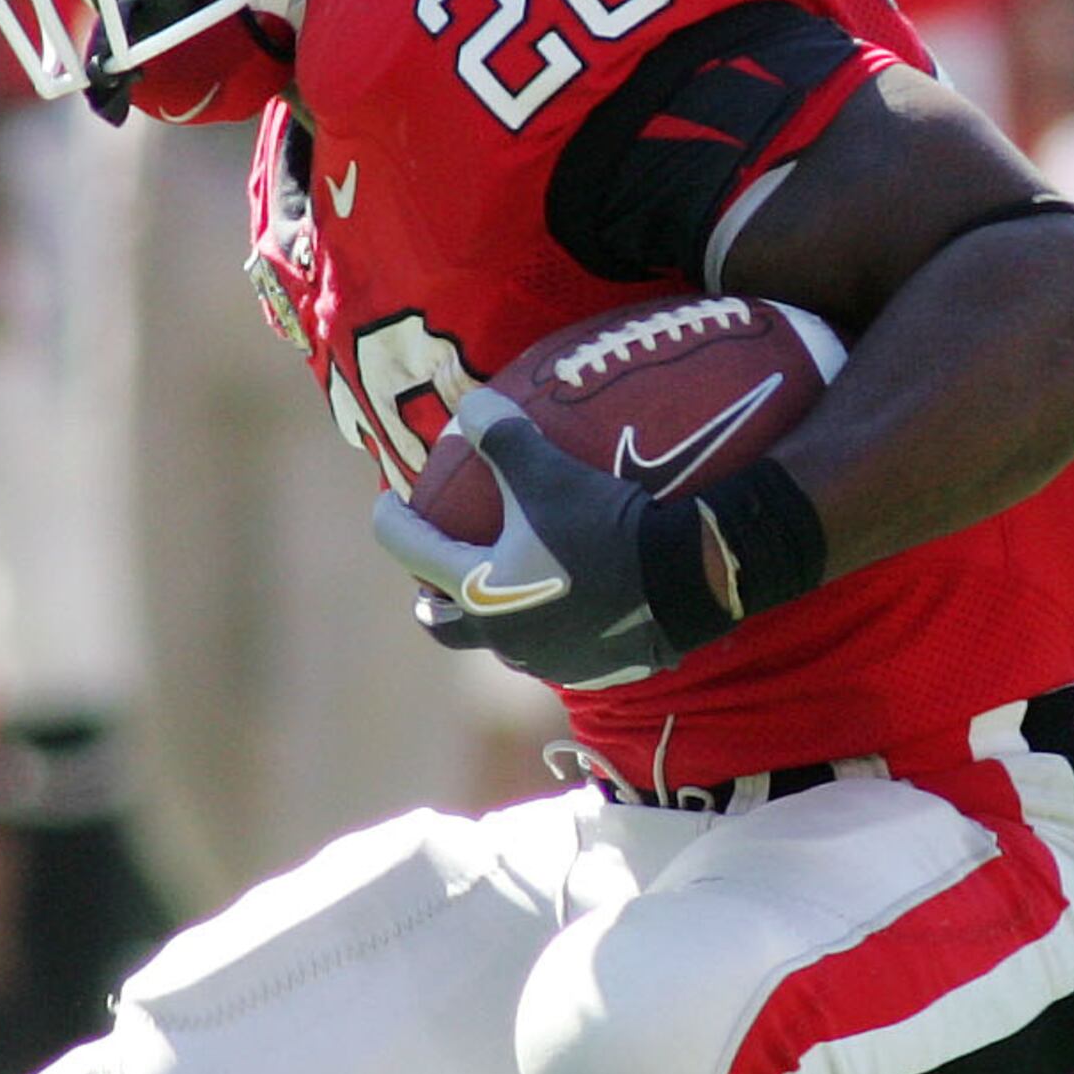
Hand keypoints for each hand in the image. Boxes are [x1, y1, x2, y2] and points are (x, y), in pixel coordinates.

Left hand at [369, 391, 691, 690]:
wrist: (686, 583)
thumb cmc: (605, 526)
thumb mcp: (549, 472)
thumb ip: (502, 436)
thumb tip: (469, 403)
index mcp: (477, 591)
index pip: (408, 552)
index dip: (390, 520)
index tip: (387, 501)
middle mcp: (501, 636)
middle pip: (442, 623)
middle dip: (430, 596)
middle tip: (432, 571)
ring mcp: (545, 659)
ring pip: (499, 639)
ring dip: (491, 613)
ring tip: (506, 582)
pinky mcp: (589, 670)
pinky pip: (554, 648)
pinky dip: (547, 624)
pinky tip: (570, 599)